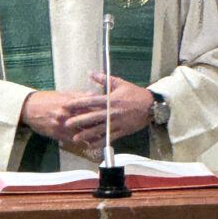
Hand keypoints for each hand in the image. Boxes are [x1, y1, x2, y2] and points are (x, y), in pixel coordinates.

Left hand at [20, 77, 153, 153]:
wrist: (151, 106)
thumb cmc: (134, 93)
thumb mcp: (120, 83)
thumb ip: (104, 79)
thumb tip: (90, 73)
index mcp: (110, 100)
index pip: (90, 101)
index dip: (77, 103)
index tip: (66, 105)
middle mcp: (112, 112)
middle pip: (92, 117)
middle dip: (78, 121)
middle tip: (66, 124)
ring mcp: (117, 123)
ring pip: (99, 130)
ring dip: (86, 135)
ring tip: (75, 138)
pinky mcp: (122, 131)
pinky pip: (109, 138)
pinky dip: (99, 142)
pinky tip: (90, 145)